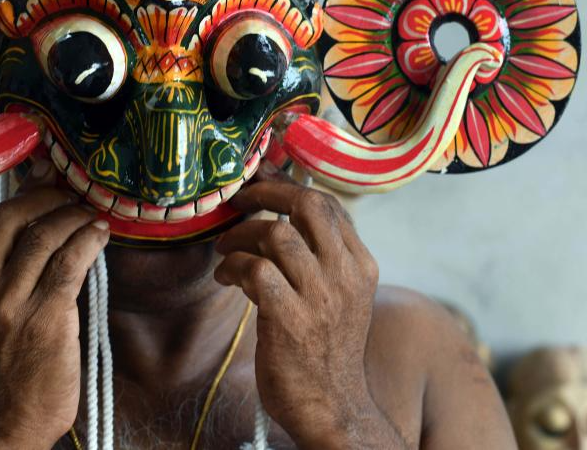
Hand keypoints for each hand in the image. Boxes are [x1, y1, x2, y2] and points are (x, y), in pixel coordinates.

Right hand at [0, 188, 109, 448]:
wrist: (5, 426)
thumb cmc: (3, 368)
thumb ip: (0, 271)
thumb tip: (33, 219)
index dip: (26, 194)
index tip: (49, 180)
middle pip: (11, 217)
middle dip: (48, 197)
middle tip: (73, 193)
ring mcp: (9, 305)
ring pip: (45, 236)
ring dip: (75, 216)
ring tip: (92, 214)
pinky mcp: (44, 319)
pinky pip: (71, 262)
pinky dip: (89, 240)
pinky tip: (101, 235)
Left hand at [215, 167, 406, 448]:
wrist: (334, 408)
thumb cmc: (326, 348)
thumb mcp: (341, 295)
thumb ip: (323, 256)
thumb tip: (286, 211)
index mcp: (360, 264)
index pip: (330, 203)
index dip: (290, 184)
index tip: (261, 177)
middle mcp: (345, 275)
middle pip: (309, 204)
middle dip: (267, 193)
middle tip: (239, 200)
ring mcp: (319, 297)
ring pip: (276, 234)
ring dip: (240, 235)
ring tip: (225, 248)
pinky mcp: (290, 320)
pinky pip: (256, 271)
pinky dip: (233, 266)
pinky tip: (225, 276)